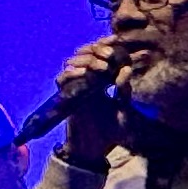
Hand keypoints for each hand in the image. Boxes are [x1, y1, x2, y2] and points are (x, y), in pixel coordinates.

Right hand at [41, 37, 130, 163]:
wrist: (95, 149)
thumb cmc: (112, 132)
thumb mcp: (125, 110)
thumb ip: (125, 91)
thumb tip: (125, 70)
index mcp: (101, 79)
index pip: (99, 54)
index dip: (104, 43)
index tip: (115, 40)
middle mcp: (86, 79)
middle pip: (85, 53)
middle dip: (97, 49)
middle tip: (109, 55)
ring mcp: (74, 86)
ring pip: (72, 61)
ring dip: (86, 59)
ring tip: (101, 66)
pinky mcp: (64, 96)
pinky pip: (62, 79)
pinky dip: (71, 73)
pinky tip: (84, 72)